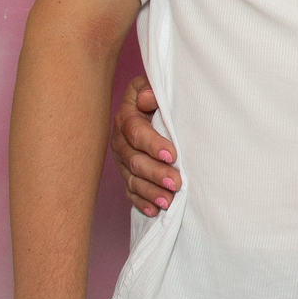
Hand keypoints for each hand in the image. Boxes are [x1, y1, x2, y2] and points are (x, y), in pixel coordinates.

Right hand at [112, 77, 180, 215]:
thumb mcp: (153, 87)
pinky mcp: (128, 174)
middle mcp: (121, 141)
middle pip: (135, 160)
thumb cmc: (157, 97)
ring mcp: (123, 160)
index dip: (153, 144)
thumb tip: (148, 98)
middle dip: (156, 173)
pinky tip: (155, 210)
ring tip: (168, 201)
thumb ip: (151, 92)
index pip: (136, 133)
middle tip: (176, 183)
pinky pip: (132, 191)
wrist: (151, 106)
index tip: (172, 154)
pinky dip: (142, 202)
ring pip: (133, 179)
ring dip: (150, 192)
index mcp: (127, 118)